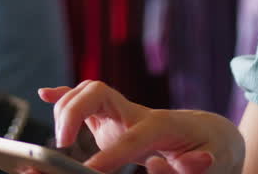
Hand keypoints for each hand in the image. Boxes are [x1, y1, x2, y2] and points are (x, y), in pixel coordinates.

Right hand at [33, 81, 243, 173]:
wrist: (211, 134)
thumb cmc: (210, 150)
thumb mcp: (212, 161)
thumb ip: (191, 167)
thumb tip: (157, 165)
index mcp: (161, 126)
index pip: (132, 135)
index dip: (109, 154)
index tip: (87, 170)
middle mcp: (137, 112)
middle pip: (98, 92)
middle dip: (73, 112)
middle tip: (62, 145)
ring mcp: (123, 112)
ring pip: (87, 92)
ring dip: (65, 108)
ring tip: (61, 141)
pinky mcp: (113, 117)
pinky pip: (84, 100)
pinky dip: (64, 96)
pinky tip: (44, 94)